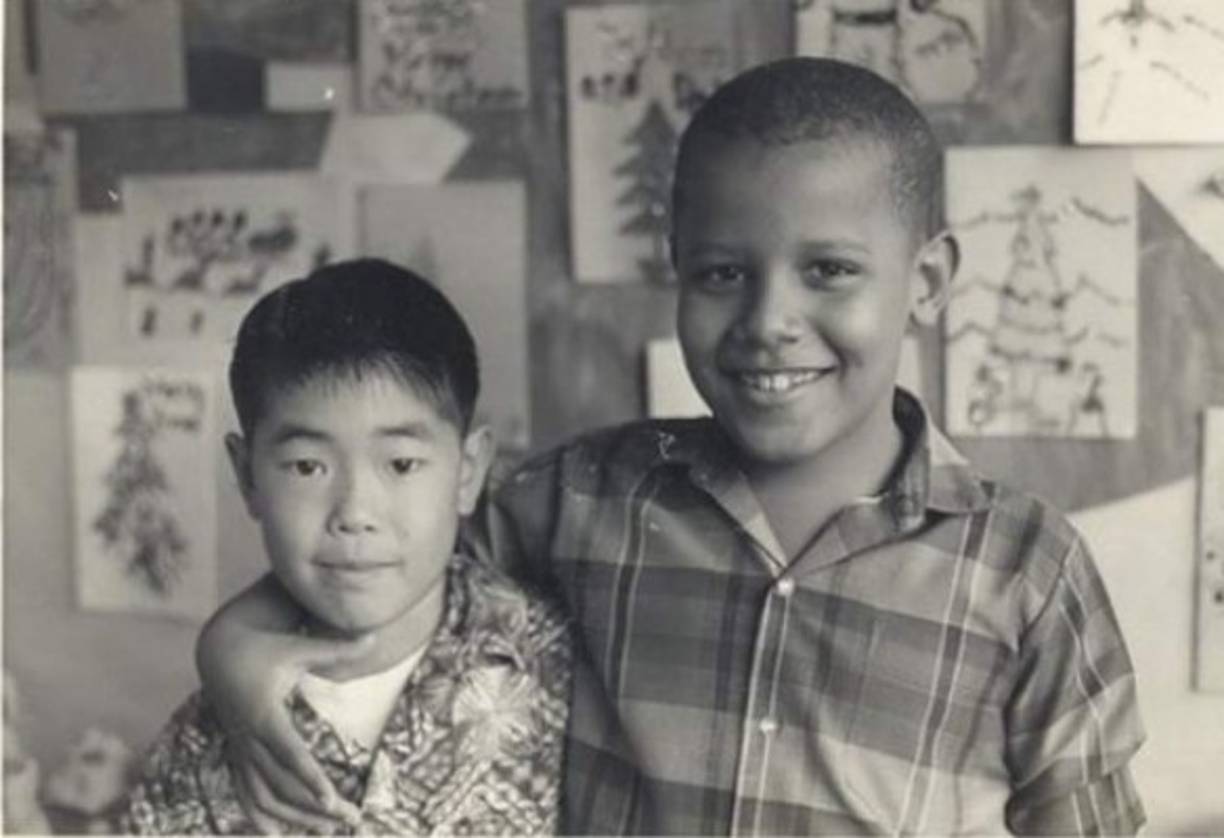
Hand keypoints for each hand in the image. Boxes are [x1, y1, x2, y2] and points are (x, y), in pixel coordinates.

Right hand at [196, 578, 373, 830]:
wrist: (219, 651)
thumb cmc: (265, 648)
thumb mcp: (297, 648)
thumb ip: (335, 649)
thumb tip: (372, 636)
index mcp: (264, 714)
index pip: (290, 753)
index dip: (311, 778)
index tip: (332, 801)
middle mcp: (248, 737)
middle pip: (282, 783)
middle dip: (315, 806)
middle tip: (352, 819)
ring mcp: (239, 748)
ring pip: (263, 795)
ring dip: (294, 817)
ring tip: (329, 830)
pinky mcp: (236, 753)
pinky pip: (244, 791)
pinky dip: (259, 815)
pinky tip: (276, 836)